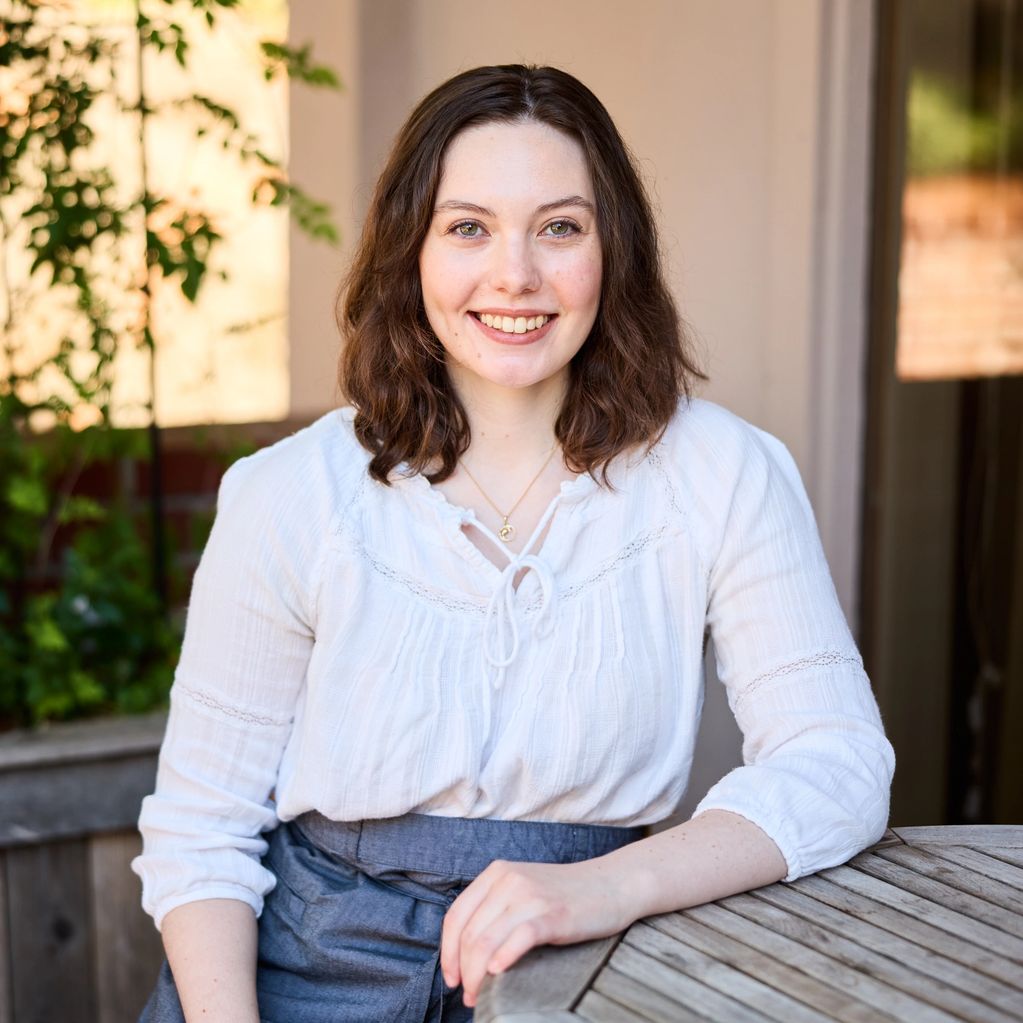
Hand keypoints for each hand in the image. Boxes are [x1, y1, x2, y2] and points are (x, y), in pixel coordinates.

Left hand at [439, 856, 634, 1007]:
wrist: (612, 884)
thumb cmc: (566, 896)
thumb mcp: (523, 891)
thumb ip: (495, 911)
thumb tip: (466, 955)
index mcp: (496, 874)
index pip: (456, 916)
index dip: (447, 953)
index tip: (451, 979)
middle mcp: (508, 880)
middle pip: (468, 934)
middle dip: (463, 973)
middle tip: (469, 996)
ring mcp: (530, 895)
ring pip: (486, 941)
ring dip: (477, 976)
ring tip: (481, 996)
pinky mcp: (552, 913)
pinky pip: (518, 938)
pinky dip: (504, 959)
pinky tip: (499, 974)